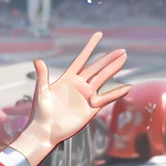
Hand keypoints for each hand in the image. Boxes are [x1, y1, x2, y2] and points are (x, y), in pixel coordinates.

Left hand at [12, 32, 129, 165]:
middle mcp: (79, 85)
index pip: (82, 58)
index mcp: (68, 78)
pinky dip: (117, 93)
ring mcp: (86, 96)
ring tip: (124, 59)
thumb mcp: (41, 91)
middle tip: (121, 50)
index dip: (90, 47)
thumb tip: (38, 60)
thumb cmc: (41, 111)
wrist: (46, 130)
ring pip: (103, 79)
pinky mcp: (92, 109)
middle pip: (97, 67)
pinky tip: (127, 87)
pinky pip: (107, 98)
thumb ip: (43, 75)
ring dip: (113, 69)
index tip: (99, 35)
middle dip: (108, 58)